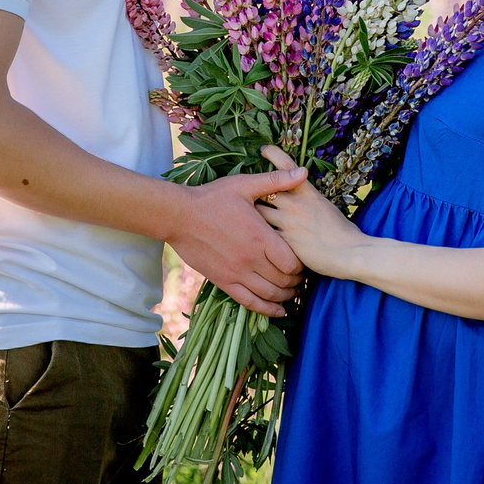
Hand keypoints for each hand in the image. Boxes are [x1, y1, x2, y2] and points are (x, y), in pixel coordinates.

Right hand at [166, 167, 306, 316]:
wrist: (179, 216)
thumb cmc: (212, 198)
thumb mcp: (245, 185)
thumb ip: (276, 181)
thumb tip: (303, 172)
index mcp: (261, 237)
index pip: (292, 263)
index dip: (302, 266)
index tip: (304, 262)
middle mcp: (251, 259)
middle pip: (284, 281)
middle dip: (297, 282)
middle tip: (301, 279)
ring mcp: (237, 273)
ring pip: (270, 294)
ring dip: (285, 297)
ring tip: (292, 293)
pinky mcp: (223, 282)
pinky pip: (249, 302)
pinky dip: (267, 310)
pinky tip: (278, 311)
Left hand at [253, 146, 364, 278]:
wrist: (351, 254)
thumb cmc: (344, 233)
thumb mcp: (327, 208)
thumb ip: (309, 202)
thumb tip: (298, 199)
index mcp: (309, 193)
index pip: (288, 168)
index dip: (274, 156)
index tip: (265, 150)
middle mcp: (296, 204)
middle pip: (264, 190)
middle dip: (254, 191)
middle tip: (246, 192)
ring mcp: (288, 223)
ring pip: (259, 213)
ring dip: (251, 216)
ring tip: (243, 219)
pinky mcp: (283, 243)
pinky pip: (263, 235)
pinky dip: (257, 237)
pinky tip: (252, 241)